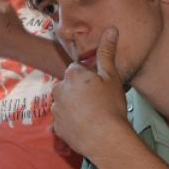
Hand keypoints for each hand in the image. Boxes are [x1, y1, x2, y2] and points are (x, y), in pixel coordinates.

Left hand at [49, 28, 132, 157]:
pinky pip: (64, 121)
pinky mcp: (57, 128)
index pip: (77, 70)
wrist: (106, 139)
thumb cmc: (110, 105)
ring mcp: (56, 110)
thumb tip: (111, 29)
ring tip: (93, 117)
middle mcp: (59, 90)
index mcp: (72, 75)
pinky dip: (72, 123)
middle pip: (69, 86)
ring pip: (65, 104)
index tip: (100, 88)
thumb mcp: (112, 76)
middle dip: (79, 92)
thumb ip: (107, 52)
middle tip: (98, 103)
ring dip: (75, 108)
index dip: (89, 78)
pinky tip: (86, 127)